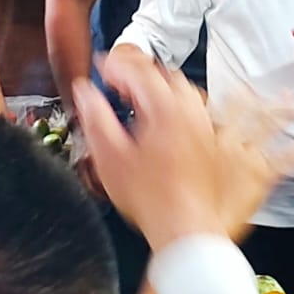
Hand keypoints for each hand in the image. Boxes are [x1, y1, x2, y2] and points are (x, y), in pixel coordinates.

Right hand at [74, 60, 267, 251]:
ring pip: (180, 87)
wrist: (184, 227)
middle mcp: (189, 110)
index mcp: (164, 108)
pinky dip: (173, 101)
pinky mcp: (208, 138)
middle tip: (114, 82)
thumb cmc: (150, 199)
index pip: (137, 70)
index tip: (100, 69)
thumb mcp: (109, 157)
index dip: (114, 66)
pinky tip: (159, 118)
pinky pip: (192, 106)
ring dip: (156, 85)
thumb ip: (95, 118)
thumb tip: (85, 94)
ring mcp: (202, 123)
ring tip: (135, 97)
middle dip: (135, 71)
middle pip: (162, 73)